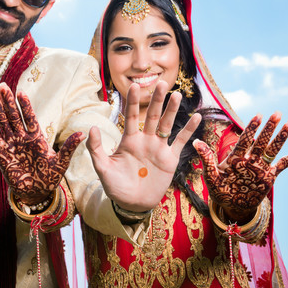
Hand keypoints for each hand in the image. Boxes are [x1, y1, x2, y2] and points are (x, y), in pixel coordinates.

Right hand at [0, 83, 84, 204]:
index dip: (25, 105)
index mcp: (36, 137)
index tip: (21, 92)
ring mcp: (12, 143)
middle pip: (14, 115)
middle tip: (2, 85)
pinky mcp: (2, 151)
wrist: (35, 191)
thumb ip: (69, 147)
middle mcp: (23, 137)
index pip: (30, 117)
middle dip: (8, 100)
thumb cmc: (49, 177)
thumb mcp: (61, 162)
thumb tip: (82, 134)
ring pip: (4, 121)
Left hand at [86, 81, 201, 211]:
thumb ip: (96, 148)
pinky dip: (188, 130)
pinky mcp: (170, 159)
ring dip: (172, 110)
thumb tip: (91, 128)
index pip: (131, 116)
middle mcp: (145, 140)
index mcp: (129, 140)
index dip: (132, 101)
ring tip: (176, 94)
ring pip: (166, 125)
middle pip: (151, 115)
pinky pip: (180, 141)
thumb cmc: (115, 186)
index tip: (133, 85)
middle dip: (156, 100)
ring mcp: (158, 148)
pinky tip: (196, 117)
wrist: (132, 204)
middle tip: (161, 82)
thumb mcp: (102, 168)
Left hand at [193, 112, 287, 221]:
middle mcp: (250, 159)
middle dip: (268, 128)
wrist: (232, 206)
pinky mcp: (270, 176)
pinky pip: (284, 164)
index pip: (245, 140)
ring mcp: (261, 167)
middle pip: (261, 141)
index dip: (251, 129)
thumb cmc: (220, 190)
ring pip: (273, 149)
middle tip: (277, 113)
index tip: (258, 116)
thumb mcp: (211, 176)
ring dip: (281, 137)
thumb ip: (207, 159)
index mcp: (236, 157)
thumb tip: (195, 142)